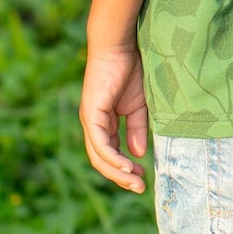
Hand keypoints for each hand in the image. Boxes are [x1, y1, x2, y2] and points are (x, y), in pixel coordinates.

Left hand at [81, 43, 148, 191]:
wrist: (122, 45)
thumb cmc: (131, 70)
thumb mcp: (139, 107)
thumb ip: (137, 130)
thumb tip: (138, 155)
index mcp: (104, 123)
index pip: (111, 154)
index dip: (125, 169)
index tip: (143, 178)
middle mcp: (93, 124)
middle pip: (103, 160)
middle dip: (121, 177)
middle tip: (139, 188)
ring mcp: (90, 120)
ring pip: (99, 156)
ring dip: (117, 172)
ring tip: (135, 182)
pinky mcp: (91, 113)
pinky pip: (100, 143)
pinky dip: (113, 157)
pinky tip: (127, 166)